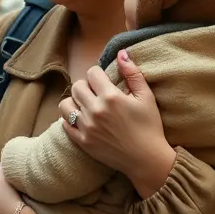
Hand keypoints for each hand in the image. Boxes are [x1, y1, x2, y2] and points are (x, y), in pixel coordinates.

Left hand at [58, 50, 175, 197]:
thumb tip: (121, 53)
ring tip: (86, 105)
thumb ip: (133, 73)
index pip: (92, 73)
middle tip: (96, 93)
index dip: (99, 74)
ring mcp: (86, 127)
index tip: (105, 81)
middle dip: (86, 86)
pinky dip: (70, 119)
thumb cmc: (150, 127)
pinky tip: (82, 119)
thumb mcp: (146, 97)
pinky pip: (65, 124)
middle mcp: (95, 110)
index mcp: (111, 97)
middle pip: (77, 86)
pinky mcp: (82, 142)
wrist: (146, 160)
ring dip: (74, 102)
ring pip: (65, 104)